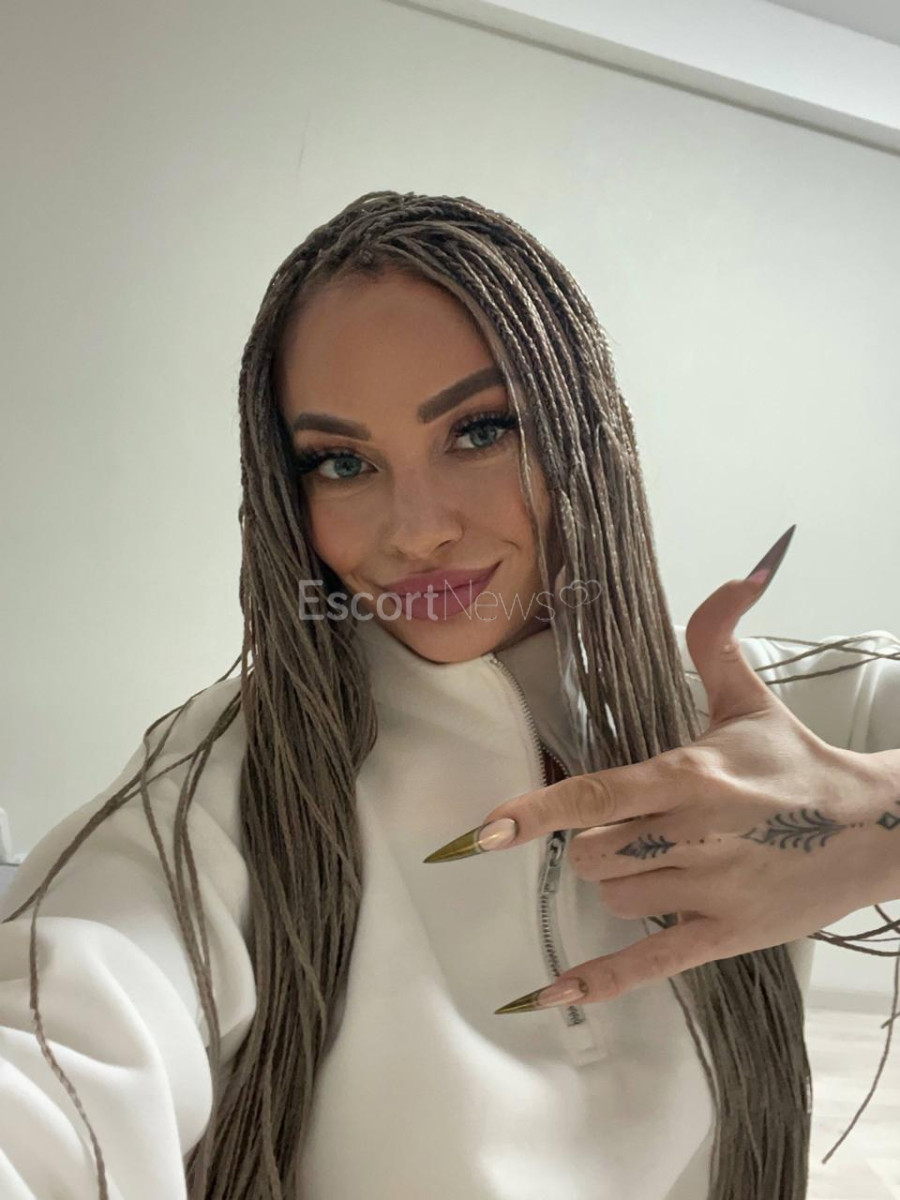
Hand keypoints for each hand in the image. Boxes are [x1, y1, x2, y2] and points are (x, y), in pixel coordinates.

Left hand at [423, 526, 898, 1011]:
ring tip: (663, 860)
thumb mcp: (750, 699)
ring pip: (615, 897)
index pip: (598, 796)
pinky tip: (552, 994)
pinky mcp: (724, 936)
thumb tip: (733, 576)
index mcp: (689, 775)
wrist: (875, 830)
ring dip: (618, 880)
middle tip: (633, 827)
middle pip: (593, 855)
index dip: (536, 814)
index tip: (483, 832)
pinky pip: (649, 963)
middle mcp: (692, 835)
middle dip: (594, 844)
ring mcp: (708, 890)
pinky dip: (600, 981)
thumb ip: (717, 639)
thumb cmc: (799, 763)